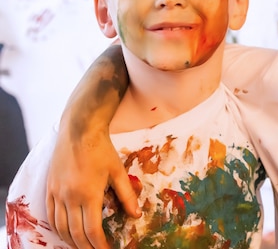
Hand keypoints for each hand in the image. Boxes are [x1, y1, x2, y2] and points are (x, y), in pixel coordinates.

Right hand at [45, 43, 133, 247]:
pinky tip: (65, 231)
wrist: (79, 131)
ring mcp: (57, 193)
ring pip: (59, 227)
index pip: (92, 230)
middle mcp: (69, 197)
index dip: (99, 245)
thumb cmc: (102, 150)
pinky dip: (58, 227)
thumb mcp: (119, 172)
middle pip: (74, 233)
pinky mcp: (50, 188)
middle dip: (85, 247)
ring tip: (81, 246)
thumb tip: (136, 215)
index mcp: (89, 195)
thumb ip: (127, 195)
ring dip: (70, 240)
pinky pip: (50, 214)